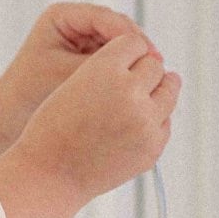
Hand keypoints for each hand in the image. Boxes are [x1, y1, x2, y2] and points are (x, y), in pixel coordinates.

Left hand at [0, 2, 162, 140]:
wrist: (10, 114)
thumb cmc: (30, 94)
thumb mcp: (68, 76)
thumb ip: (102, 66)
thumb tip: (144, 61)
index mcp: (62, 15)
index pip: (105, 17)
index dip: (129, 35)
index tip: (148, 54)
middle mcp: (74, 22)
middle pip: (116, 27)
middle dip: (137, 46)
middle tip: (158, 65)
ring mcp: (83, 38)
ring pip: (120, 44)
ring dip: (136, 59)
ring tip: (152, 76)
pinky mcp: (89, 56)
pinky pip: (116, 59)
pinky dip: (127, 70)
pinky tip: (142, 84)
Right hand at [16, 32, 180, 205]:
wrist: (49, 174)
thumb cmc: (54, 128)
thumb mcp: (73, 83)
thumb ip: (109, 68)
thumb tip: (154, 62)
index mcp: (105, 69)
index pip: (135, 42)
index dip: (127, 52)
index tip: (121, 63)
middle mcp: (129, 91)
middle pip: (154, 64)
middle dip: (142, 71)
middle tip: (130, 82)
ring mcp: (145, 120)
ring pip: (169, 89)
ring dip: (158, 90)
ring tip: (141, 98)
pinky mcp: (153, 146)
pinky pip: (165, 120)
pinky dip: (154, 120)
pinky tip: (135, 124)